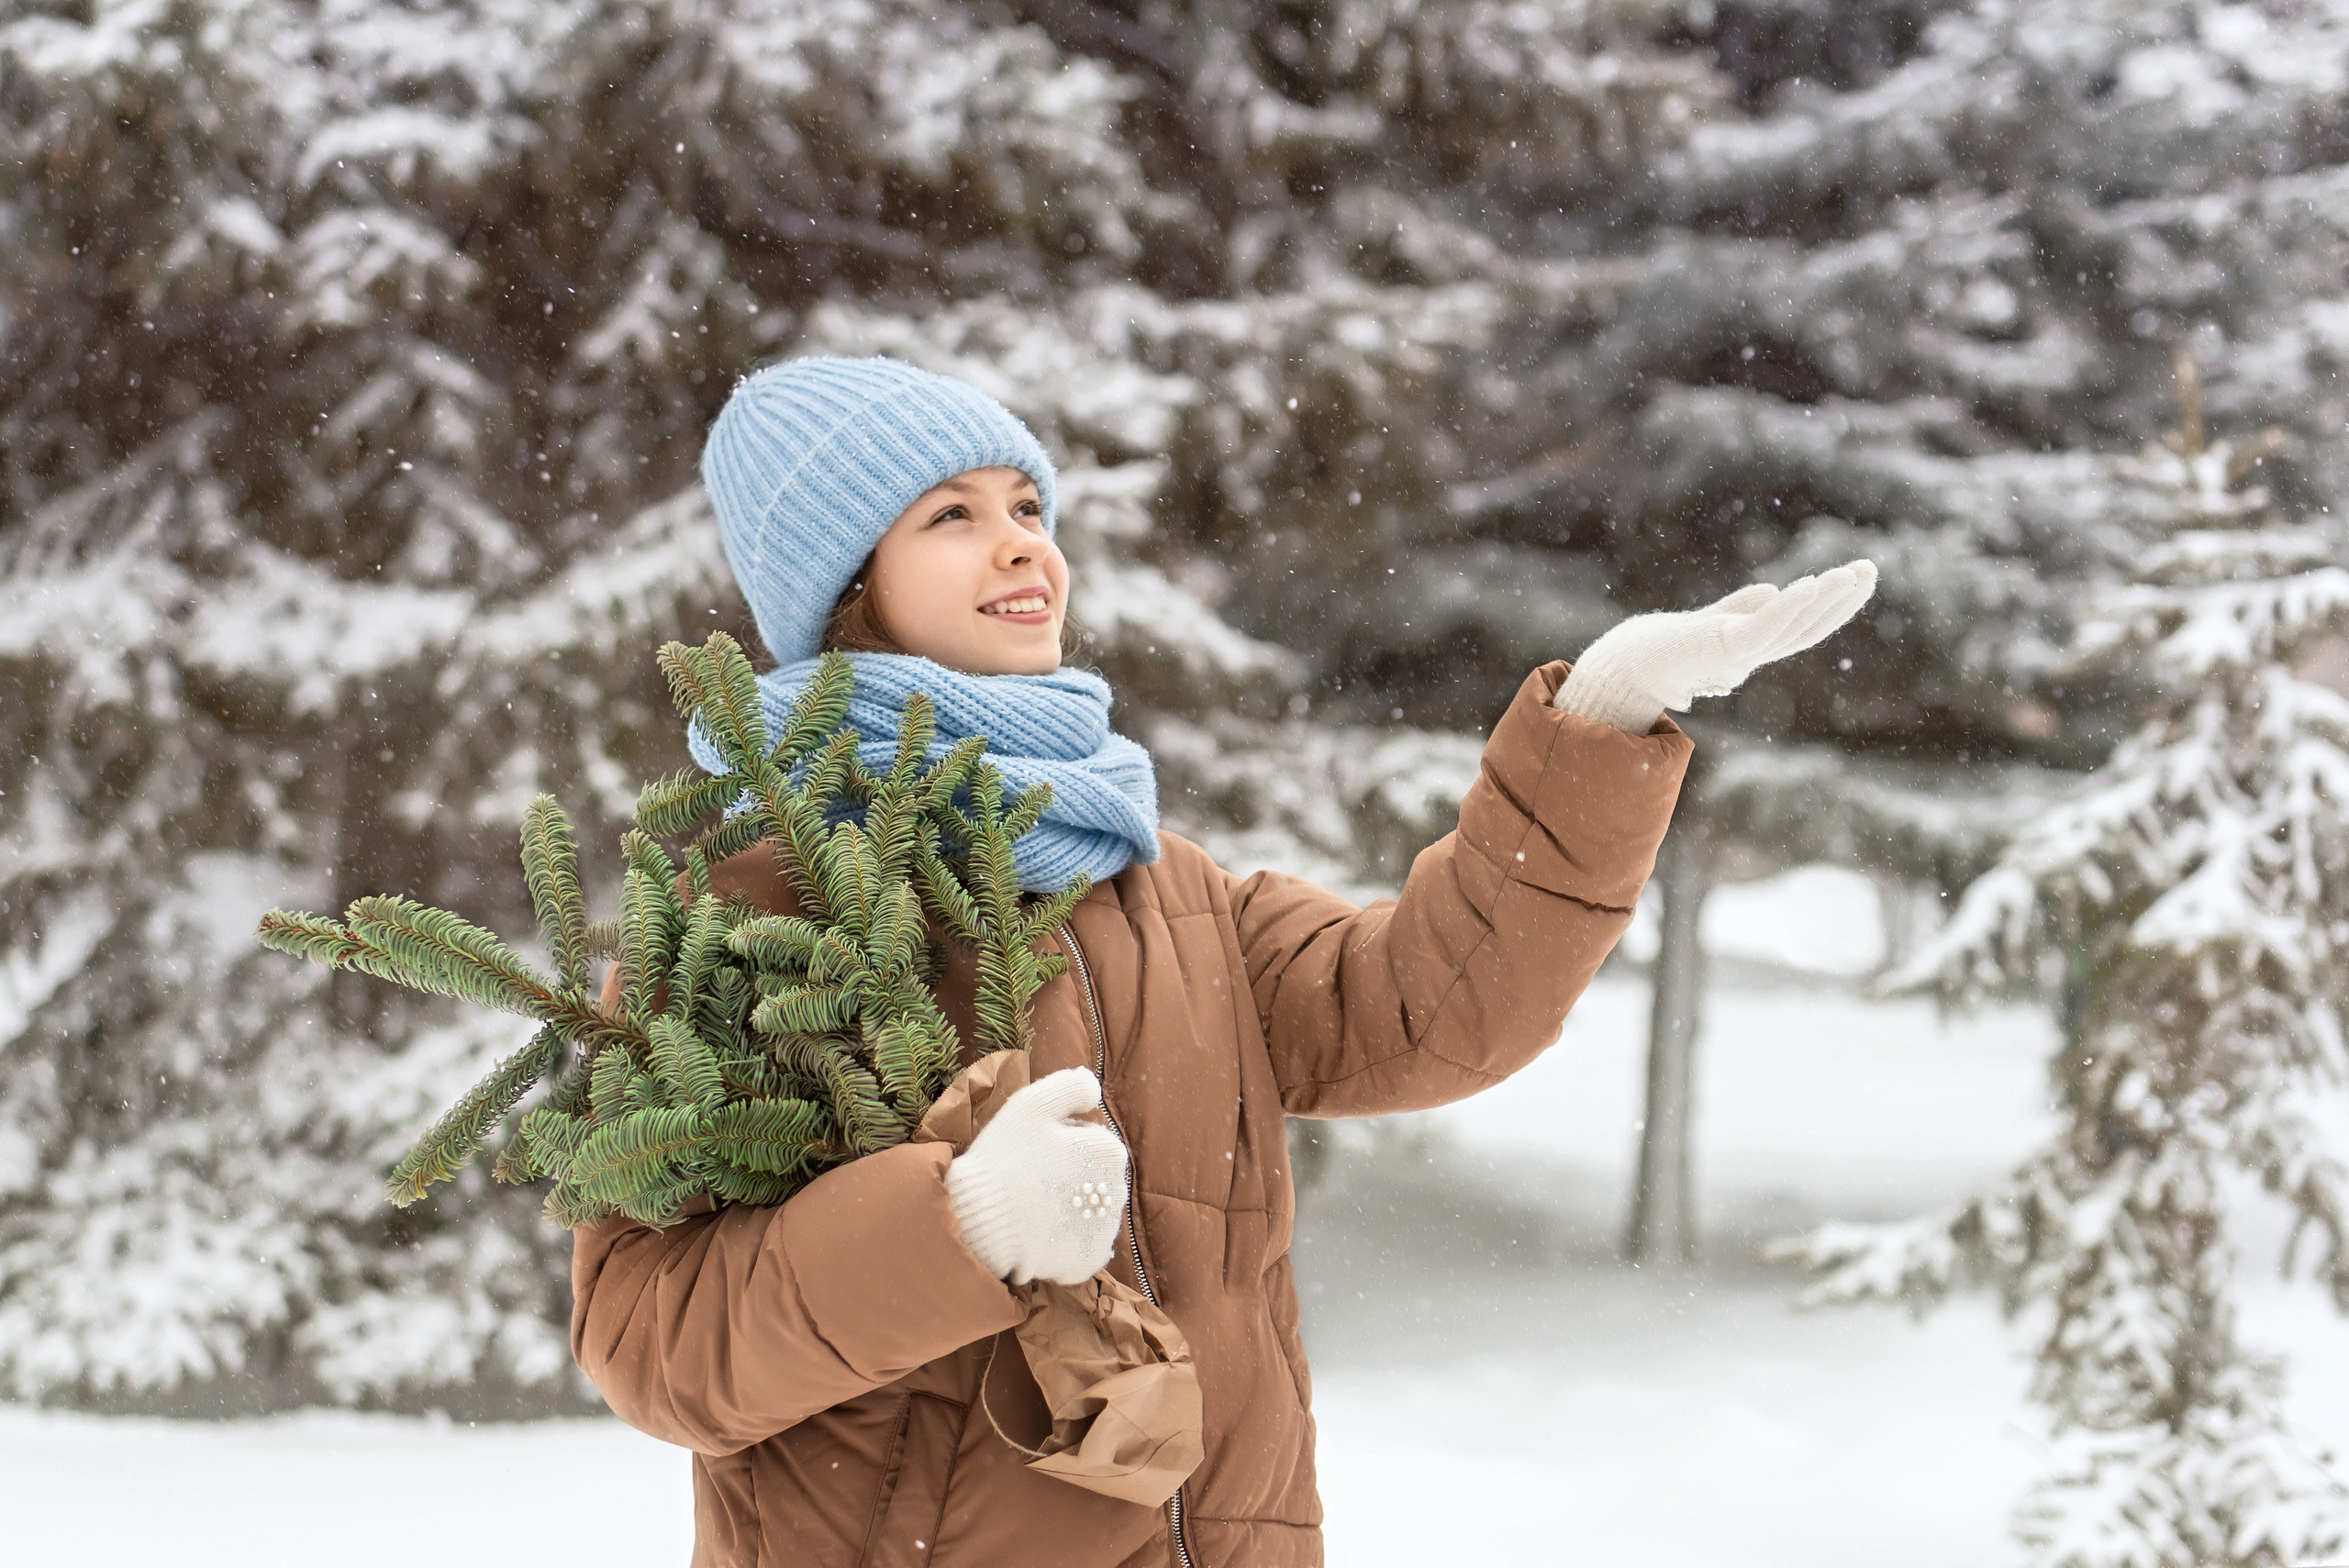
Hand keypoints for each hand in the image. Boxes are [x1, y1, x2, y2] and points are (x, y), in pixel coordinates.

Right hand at [944, 1067, 1128, 1285]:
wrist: (980, 1222)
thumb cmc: (1005, 1158)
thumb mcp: (1033, 1103)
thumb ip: (1072, 1086)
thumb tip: (1094, 1088)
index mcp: (1110, 1150)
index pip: (1091, 1139)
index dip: (1060, 1141)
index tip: (1034, 1150)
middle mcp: (1119, 1191)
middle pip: (1093, 1176)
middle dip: (1069, 1175)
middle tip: (1031, 1179)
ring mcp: (1105, 1230)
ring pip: (1089, 1211)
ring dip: (1068, 1208)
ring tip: (1031, 1209)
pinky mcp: (1088, 1261)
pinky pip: (1081, 1246)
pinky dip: (1064, 1242)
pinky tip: (1038, 1235)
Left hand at [1552, 560, 1877, 732]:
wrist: (1621, 670)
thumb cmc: (1658, 648)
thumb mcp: (1707, 622)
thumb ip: (1737, 609)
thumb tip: (1771, 591)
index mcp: (1749, 652)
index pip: (1799, 629)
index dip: (1831, 607)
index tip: (1857, 578)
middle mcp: (1749, 660)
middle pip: (1805, 629)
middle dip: (1841, 600)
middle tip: (1871, 569)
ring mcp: (1737, 659)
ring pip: (1791, 631)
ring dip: (1826, 600)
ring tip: (1855, 573)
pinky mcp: (1720, 652)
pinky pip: (1762, 630)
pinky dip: (1787, 608)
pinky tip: (1811, 584)